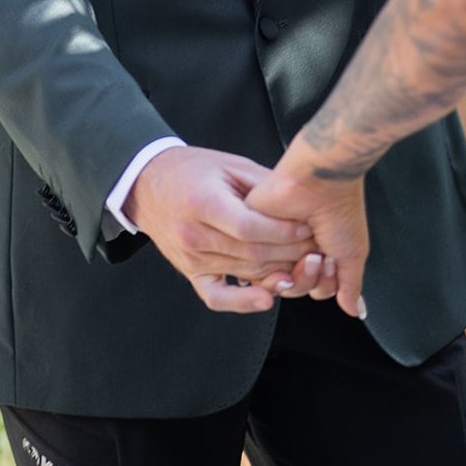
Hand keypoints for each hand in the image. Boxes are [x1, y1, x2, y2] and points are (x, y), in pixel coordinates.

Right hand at [124, 146, 315, 312]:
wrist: (148, 184)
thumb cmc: (191, 169)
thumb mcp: (228, 164)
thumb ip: (262, 184)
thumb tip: (299, 203)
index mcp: (202, 201)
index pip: (249, 226)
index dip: (283, 231)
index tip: (307, 227)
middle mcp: (193, 234)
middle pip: (251, 252)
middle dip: (290, 252)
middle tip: (317, 247)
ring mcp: (190, 258)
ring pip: (244, 271)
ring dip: (279, 271)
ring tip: (307, 265)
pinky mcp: (189, 272)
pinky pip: (217, 297)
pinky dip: (242, 301)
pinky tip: (267, 297)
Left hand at [246, 155, 368, 320]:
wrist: (320, 180)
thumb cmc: (340, 208)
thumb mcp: (353, 253)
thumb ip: (350, 285)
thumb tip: (356, 310)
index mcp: (317, 249)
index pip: (315, 288)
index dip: (325, 284)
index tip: (334, 264)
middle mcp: (293, 247)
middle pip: (296, 288)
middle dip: (312, 280)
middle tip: (322, 257)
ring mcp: (274, 241)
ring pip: (277, 283)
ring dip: (299, 273)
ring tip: (312, 250)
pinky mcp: (253, 235)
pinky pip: (257, 270)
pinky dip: (276, 262)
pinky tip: (290, 244)